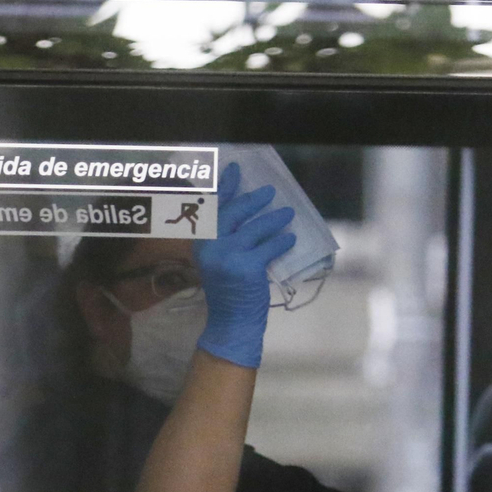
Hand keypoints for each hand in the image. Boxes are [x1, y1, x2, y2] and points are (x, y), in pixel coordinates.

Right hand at [192, 162, 295, 369]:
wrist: (232, 322)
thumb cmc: (230, 289)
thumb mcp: (220, 260)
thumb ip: (227, 237)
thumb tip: (251, 210)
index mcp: (201, 242)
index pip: (211, 207)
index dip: (224, 186)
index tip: (235, 169)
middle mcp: (209, 247)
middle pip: (233, 212)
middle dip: (253, 199)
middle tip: (270, 192)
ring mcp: (227, 256)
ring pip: (255, 228)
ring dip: (274, 219)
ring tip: (287, 213)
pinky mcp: (246, 267)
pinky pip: (270, 247)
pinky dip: (282, 241)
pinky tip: (290, 238)